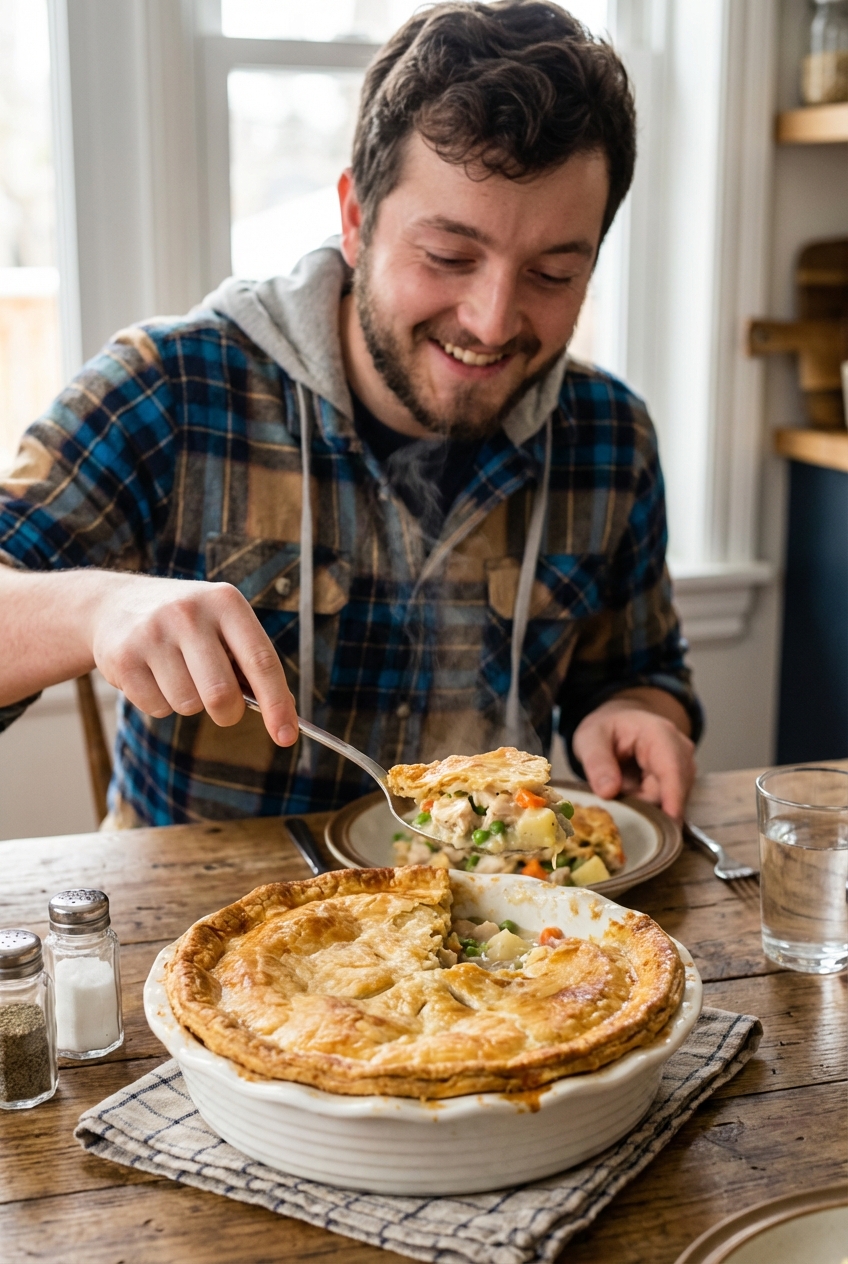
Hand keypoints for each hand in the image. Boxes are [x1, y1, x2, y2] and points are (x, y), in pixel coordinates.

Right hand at [88, 573, 297, 744]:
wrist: (115, 604)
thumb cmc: (187, 624)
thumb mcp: (222, 624)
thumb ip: (251, 662)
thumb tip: (282, 714)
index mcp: (226, 603)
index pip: (261, 661)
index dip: (277, 704)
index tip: (286, 736)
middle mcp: (189, 613)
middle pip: (222, 694)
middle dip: (227, 713)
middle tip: (223, 706)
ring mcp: (153, 634)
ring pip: (187, 705)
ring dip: (189, 703)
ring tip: (177, 674)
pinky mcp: (123, 658)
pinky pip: (156, 708)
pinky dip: (160, 703)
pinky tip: (152, 675)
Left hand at [571, 688, 695, 820]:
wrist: (617, 724)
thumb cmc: (606, 729)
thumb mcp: (591, 739)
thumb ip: (597, 762)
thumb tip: (608, 792)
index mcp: (660, 734)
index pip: (673, 770)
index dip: (672, 799)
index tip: (669, 825)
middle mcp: (680, 750)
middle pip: (674, 791)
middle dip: (646, 805)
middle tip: (616, 799)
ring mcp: (683, 767)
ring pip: (671, 801)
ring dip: (645, 806)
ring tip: (621, 791)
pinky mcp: (679, 782)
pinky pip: (667, 804)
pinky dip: (648, 806)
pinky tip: (631, 796)